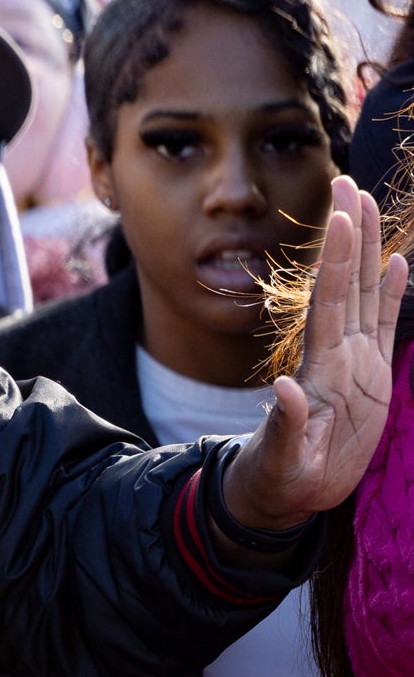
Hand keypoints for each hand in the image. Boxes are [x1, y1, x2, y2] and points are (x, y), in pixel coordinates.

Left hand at [226, 176, 405, 531]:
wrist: (285, 494)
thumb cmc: (279, 478)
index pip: (328, 301)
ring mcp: (355, 362)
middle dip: (347, 234)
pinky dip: (390, 294)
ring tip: (367, 205)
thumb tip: (286, 390)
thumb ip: (286, 427)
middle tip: (347, 183)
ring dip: (366, 251)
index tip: (339, 215)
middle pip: (344, 281)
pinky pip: (384, 325)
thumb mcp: (282, 460)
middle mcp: (337, 354)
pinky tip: (397, 263)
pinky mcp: (372, 377)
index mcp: (319, 368)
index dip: (336, 259)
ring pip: (363, 294)